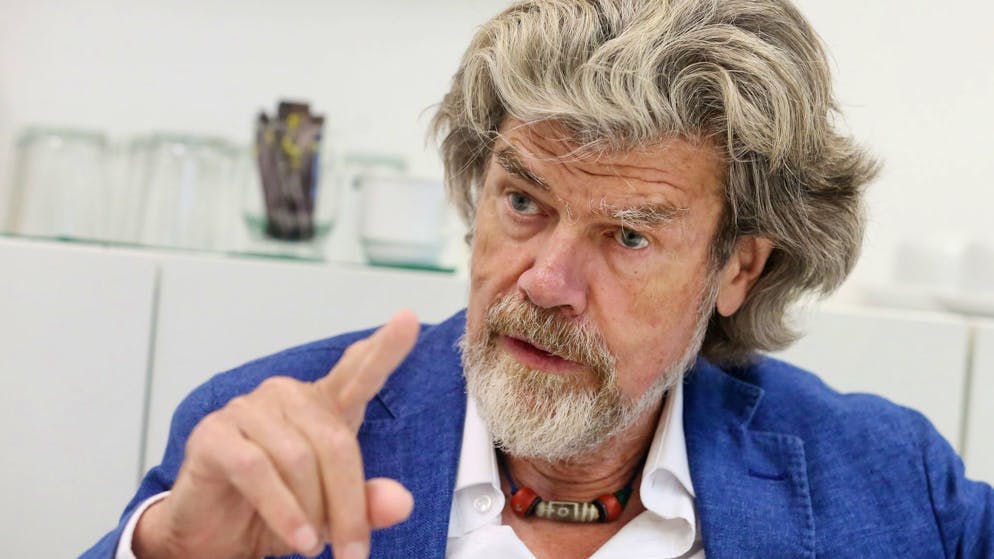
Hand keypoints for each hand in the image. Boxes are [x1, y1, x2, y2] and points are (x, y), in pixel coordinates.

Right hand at [133, 310, 420, 558]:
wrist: (209, 536)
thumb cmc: (272, 510)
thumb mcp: (329, 513)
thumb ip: (366, 503)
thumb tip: (400, 502)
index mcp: (322, 406)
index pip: (357, 372)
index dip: (384, 348)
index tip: (408, 320)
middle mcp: (287, 397)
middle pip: (336, 443)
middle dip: (349, 505)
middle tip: (353, 551)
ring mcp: (248, 410)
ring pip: (299, 458)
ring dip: (312, 512)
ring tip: (312, 544)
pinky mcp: (214, 435)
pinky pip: (258, 470)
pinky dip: (282, 510)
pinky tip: (295, 536)